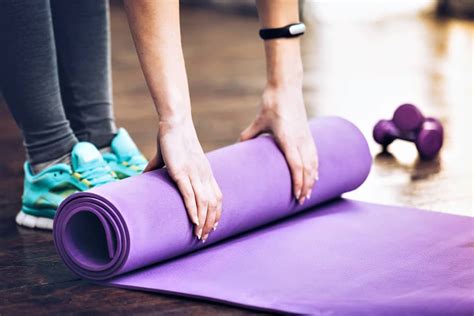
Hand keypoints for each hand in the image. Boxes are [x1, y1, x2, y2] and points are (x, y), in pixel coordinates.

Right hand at [145, 117, 221, 241]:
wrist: (174, 124)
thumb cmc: (171, 139)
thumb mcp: (169, 158)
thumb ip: (158, 167)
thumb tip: (144, 175)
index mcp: (205, 173)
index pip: (217, 197)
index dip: (217, 213)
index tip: (214, 227)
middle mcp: (204, 175)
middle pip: (214, 204)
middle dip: (211, 223)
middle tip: (204, 238)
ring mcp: (194, 174)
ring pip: (204, 203)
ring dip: (204, 221)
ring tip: (200, 236)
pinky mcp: (182, 172)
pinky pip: (190, 195)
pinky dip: (194, 210)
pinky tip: (195, 222)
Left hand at [240, 85, 317, 204]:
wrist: (287, 87)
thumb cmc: (272, 104)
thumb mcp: (259, 121)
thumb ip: (249, 135)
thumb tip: (238, 145)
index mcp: (289, 139)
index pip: (297, 166)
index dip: (298, 182)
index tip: (297, 196)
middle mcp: (301, 140)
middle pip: (307, 169)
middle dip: (305, 187)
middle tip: (300, 201)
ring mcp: (307, 137)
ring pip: (314, 163)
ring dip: (312, 179)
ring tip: (308, 193)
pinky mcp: (309, 134)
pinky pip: (315, 155)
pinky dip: (316, 167)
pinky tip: (315, 175)